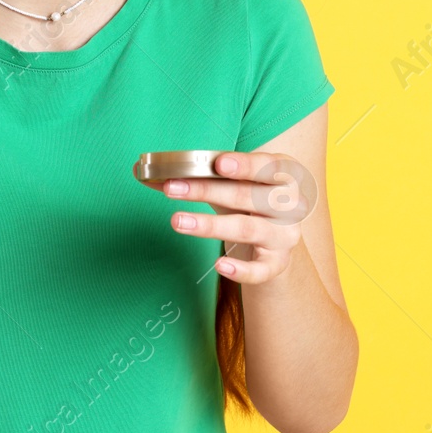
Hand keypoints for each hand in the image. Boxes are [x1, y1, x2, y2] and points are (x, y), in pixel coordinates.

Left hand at [159, 151, 315, 284]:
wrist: (276, 242)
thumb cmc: (248, 202)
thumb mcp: (230, 185)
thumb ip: (195, 177)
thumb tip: (142, 173)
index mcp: (283, 175)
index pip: (267, 166)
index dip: (244, 165)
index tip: (218, 163)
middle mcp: (289, 204)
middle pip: (247, 196)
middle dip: (206, 191)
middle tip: (171, 188)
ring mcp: (284, 235)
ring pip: (247, 228)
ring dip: (210, 225)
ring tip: (177, 221)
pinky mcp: (277, 263)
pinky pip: (260, 269)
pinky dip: (240, 269)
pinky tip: (218, 265)